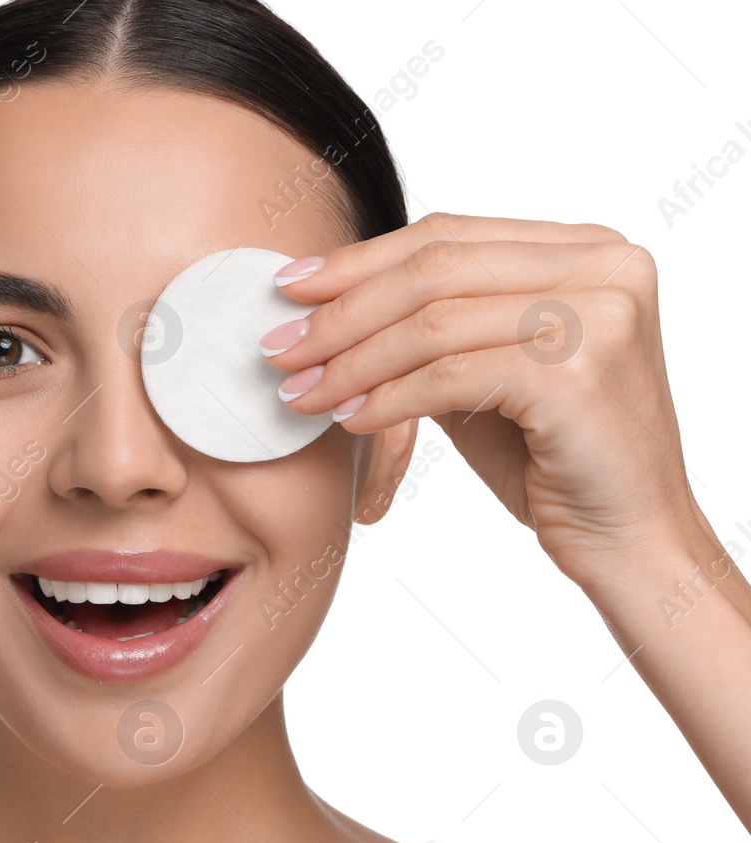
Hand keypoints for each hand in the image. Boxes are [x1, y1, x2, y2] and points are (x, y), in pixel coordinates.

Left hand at [262, 211, 700, 590]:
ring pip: (433, 321)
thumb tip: (326, 303)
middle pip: (434, 269)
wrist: (631, 538)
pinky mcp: (578, 372)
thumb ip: (437, 324)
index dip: (359, 259)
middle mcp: (605, 265)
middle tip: (279, 348)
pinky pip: (447, 375)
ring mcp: (599, 314)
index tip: (289, 288)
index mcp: (589, 248)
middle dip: (341, 311)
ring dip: (350, 360)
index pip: (448, 235)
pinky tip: (346, 420)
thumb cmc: (556, 457)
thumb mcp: (490, 370)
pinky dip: (385, 399)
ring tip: (299, 392)